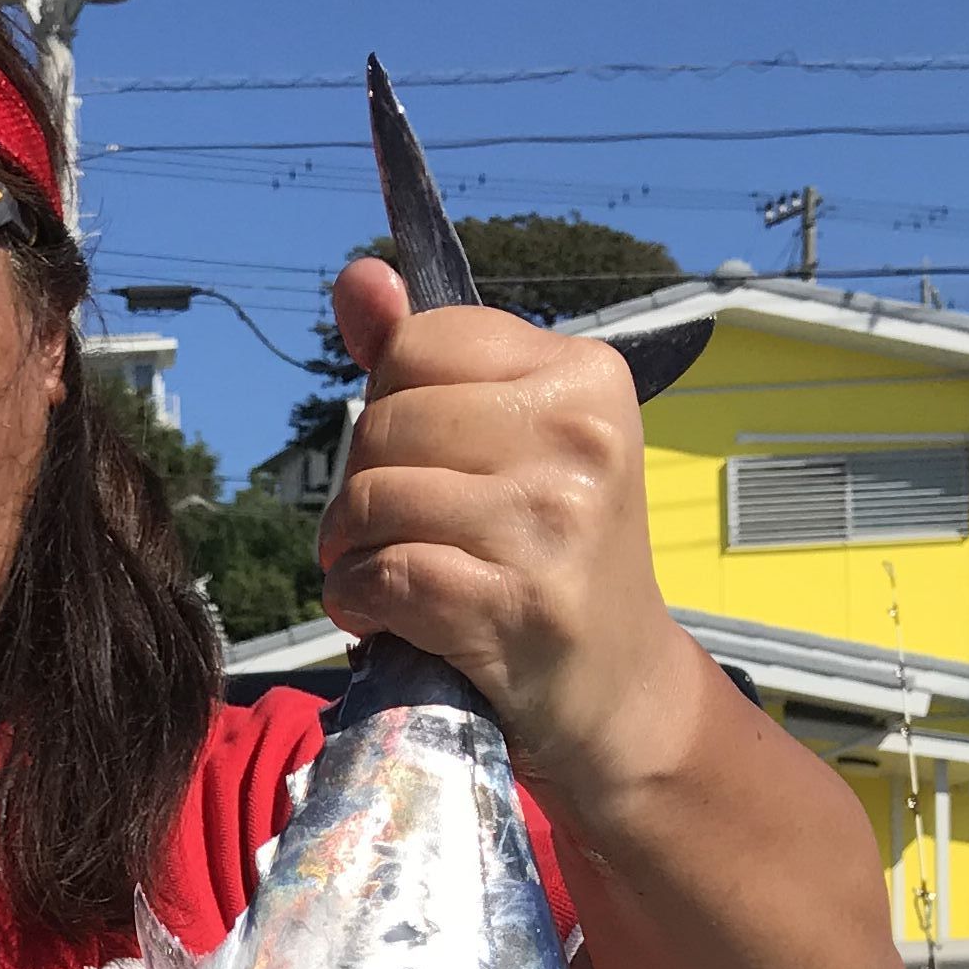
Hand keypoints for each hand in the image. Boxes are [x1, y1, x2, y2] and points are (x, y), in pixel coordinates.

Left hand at [314, 258, 700, 799]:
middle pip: (384, 423)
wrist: (618, 690)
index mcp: (586, 375)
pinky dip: (359, 599)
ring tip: (385, 572)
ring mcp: (552, 522)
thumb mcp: (512, 441)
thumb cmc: (552, 557)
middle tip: (390, 530)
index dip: (390, 404)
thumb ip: (425, 359)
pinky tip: (383, 614)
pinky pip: (382, 574)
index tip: (420, 457)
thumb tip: (359, 278)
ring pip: (373, 498)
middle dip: (361, 485)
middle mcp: (580, 438)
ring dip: (350, 549)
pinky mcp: (517, 603)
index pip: (419, 344)